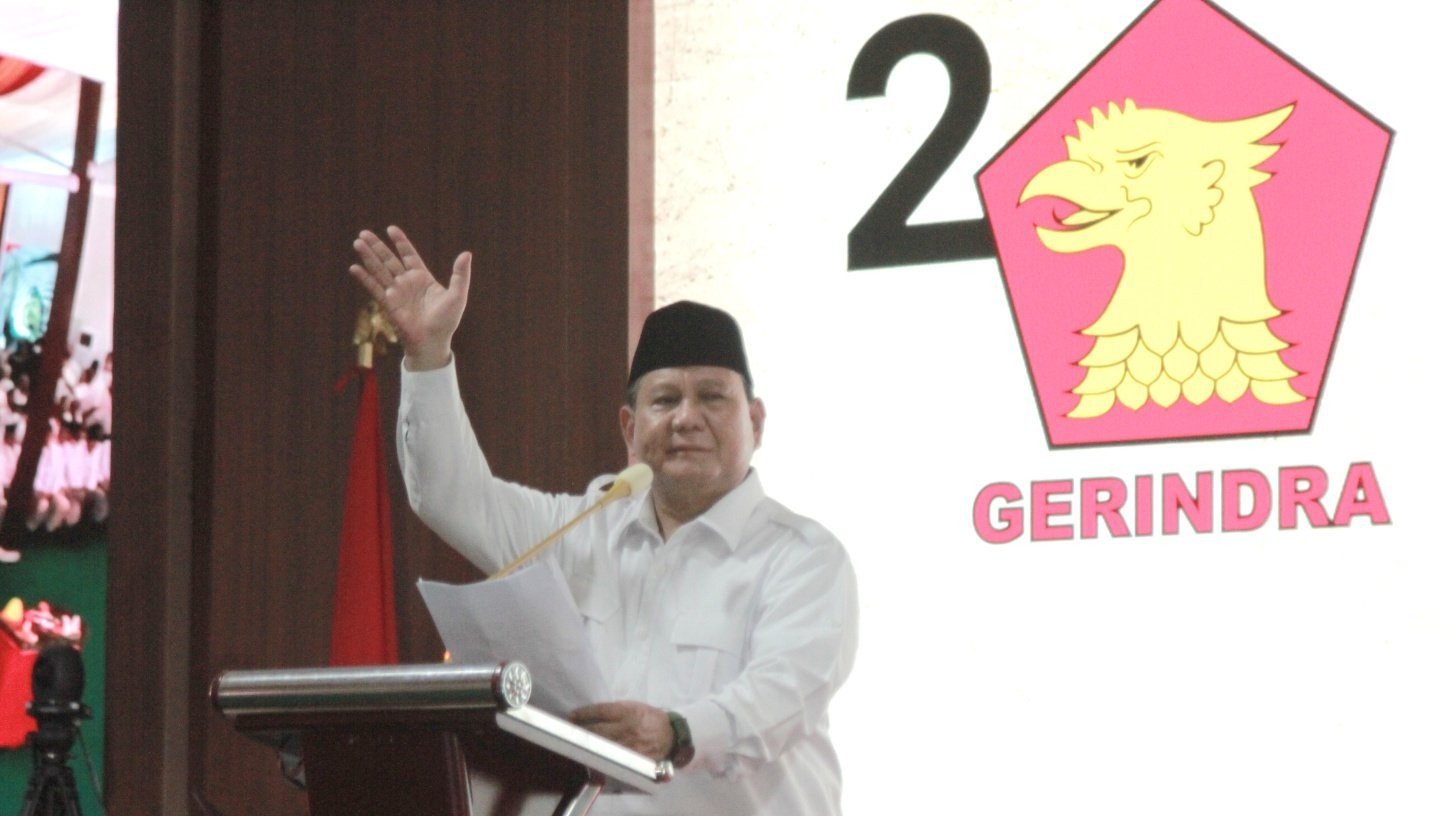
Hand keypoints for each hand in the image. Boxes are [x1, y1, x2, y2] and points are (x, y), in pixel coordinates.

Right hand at [349, 225, 470, 370]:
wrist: (433, 342)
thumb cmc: (446, 321)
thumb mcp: (457, 295)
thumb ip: (460, 274)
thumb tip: (466, 253)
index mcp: (422, 278)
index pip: (409, 255)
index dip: (400, 242)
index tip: (390, 229)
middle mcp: (406, 283)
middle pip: (389, 260)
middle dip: (377, 246)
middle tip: (364, 233)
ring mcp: (396, 292)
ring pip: (379, 270)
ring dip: (368, 257)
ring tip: (357, 242)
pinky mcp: (388, 304)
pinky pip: (374, 288)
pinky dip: (364, 278)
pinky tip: (354, 267)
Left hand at [570, 701, 673, 759]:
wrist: (672, 737)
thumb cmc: (651, 719)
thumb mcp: (636, 707)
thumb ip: (617, 710)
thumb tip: (594, 714)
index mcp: (629, 712)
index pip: (601, 711)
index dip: (584, 714)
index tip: (571, 716)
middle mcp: (628, 728)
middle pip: (598, 730)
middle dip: (581, 731)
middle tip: (568, 731)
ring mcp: (630, 746)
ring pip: (602, 746)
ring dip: (587, 745)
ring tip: (575, 744)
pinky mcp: (632, 760)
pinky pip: (612, 759)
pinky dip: (599, 759)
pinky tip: (589, 759)